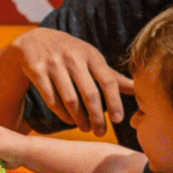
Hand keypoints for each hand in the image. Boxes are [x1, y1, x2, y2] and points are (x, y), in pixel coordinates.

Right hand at [10, 30, 132, 136]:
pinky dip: (62, 113)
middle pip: (89, 93)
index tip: (118, 120)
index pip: (108, 80)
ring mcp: (54, 63)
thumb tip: (137, 89)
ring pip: (69, 98)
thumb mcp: (92, 59)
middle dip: (96, 117)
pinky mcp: (37, 70)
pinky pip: (51, 98)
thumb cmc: (72, 54)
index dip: (114, 101)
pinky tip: (69, 120)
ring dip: (79, 118)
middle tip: (101, 132)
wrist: (35, 40)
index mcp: (91, 55)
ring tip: (86, 128)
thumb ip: (112, 76)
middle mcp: (73, 57)